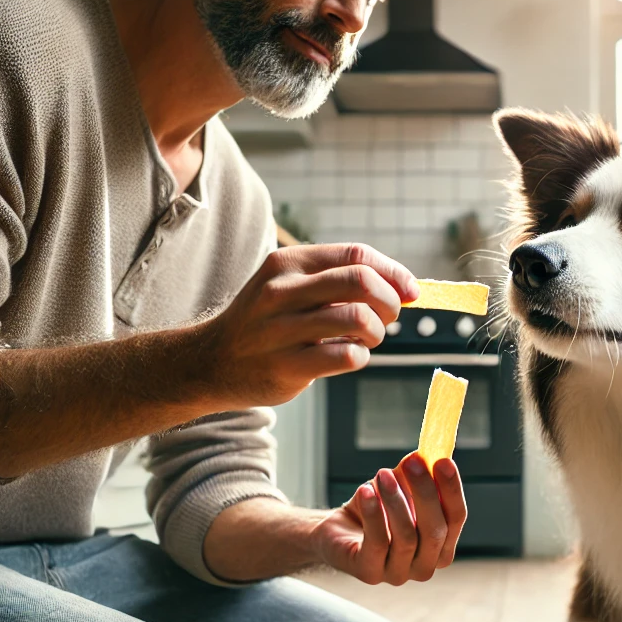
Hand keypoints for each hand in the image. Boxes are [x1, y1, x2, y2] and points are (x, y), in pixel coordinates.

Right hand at [200, 243, 418, 409]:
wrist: (211, 362)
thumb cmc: (267, 322)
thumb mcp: (291, 286)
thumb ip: (340, 280)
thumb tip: (406, 286)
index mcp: (288, 263)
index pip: (357, 255)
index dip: (394, 272)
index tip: (410, 291)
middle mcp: (282, 291)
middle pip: (362, 282)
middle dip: (390, 301)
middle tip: (388, 316)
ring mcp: (281, 330)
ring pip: (359, 319)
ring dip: (377, 332)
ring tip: (367, 339)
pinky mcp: (286, 366)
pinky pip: (346, 356)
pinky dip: (360, 357)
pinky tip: (349, 357)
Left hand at [312, 454, 468, 585]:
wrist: (337, 532)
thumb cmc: (376, 512)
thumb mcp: (400, 490)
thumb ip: (416, 476)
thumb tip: (426, 454)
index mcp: (441, 547)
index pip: (455, 518)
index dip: (452, 490)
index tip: (443, 461)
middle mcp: (425, 566)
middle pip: (435, 531)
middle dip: (425, 493)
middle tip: (413, 463)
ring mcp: (398, 574)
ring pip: (407, 537)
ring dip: (395, 501)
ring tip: (382, 475)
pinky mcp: (370, 573)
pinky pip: (377, 542)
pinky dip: (374, 513)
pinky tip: (366, 491)